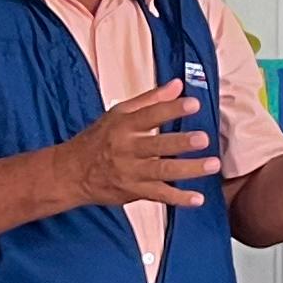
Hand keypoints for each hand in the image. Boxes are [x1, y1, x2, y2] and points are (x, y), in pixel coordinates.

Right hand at [57, 81, 217, 210]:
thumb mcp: (118, 114)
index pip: (150, 115)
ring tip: (212, 165)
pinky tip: (198, 198)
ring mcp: (130, 172)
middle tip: (204, 139)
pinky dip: (178, 198)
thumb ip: (150, 100)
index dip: (171, 109)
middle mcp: (127, 149)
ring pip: (162, 171)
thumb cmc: (98, 139)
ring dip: (188, 169)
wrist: (70, 173)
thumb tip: (178, 84)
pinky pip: (158, 196)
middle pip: (156, 146)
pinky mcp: (133, 191)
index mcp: (124, 126)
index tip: (194, 104)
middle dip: (181, 142)